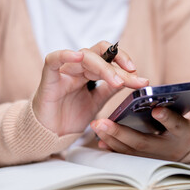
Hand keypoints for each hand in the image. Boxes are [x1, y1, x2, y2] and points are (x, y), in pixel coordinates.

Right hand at [33, 41, 148, 135]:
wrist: (51, 134)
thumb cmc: (70, 116)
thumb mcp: (96, 102)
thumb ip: (109, 89)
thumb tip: (132, 79)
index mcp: (88, 72)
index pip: (108, 57)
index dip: (124, 62)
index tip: (140, 77)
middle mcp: (77, 68)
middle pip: (99, 55)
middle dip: (119, 66)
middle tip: (133, 78)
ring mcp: (63, 71)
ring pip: (84, 57)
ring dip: (103, 67)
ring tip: (116, 81)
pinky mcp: (49, 78)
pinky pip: (53, 60)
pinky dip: (65, 55)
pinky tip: (78, 56)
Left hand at [90, 99, 189, 160]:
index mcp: (184, 133)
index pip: (176, 126)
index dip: (167, 119)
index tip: (156, 109)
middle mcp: (168, 148)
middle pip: (143, 142)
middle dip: (121, 132)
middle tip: (102, 122)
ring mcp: (154, 155)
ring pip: (131, 150)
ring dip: (112, 139)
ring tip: (96, 125)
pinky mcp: (144, 158)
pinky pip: (127, 155)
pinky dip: (113, 148)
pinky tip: (100, 140)